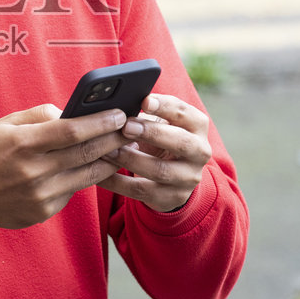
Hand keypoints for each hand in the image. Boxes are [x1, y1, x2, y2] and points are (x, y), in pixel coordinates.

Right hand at [0, 105, 127, 228]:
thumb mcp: (2, 125)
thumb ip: (38, 116)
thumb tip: (70, 113)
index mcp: (22, 144)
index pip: (71, 130)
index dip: (100, 121)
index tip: (119, 113)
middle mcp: (33, 171)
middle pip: (85, 152)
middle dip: (113, 138)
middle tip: (131, 127)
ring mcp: (39, 195)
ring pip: (87, 175)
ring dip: (109, 160)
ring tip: (123, 147)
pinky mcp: (43, 211)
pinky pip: (73, 190)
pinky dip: (86, 177)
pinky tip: (98, 166)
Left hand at [96, 93, 210, 212]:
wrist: (176, 175)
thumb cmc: (162, 137)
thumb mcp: (163, 122)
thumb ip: (149, 111)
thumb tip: (119, 103)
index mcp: (197, 126)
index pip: (185, 113)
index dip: (165, 106)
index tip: (144, 101)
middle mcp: (199, 152)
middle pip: (180, 142)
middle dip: (151, 133)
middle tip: (125, 126)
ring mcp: (188, 178)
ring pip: (160, 170)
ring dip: (130, 159)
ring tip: (107, 150)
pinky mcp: (171, 197)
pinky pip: (141, 191)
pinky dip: (118, 182)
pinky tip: (100, 174)